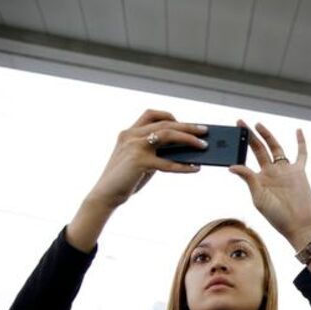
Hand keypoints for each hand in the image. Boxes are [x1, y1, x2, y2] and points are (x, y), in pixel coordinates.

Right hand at [86, 110, 206, 208]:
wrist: (105, 195)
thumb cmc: (126, 178)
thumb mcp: (141, 160)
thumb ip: (157, 152)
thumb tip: (185, 151)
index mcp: (129, 132)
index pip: (151, 114)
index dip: (170, 116)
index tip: (187, 123)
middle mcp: (131, 135)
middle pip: (165, 124)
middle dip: (187, 127)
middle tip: (205, 131)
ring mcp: (134, 147)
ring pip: (168, 135)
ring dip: (189, 139)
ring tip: (204, 146)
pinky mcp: (139, 161)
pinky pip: (168, 163)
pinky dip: (184, 165)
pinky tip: (195, 168)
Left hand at [229, 121, 310, 250]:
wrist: (299, 224)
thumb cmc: (277, 216)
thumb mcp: (259, 198)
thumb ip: (248, 179)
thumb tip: (232, 166)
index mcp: (259, 179)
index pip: (246, 159)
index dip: (239, 148)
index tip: (231, 137)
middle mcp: (271, 172)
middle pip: (259, 149)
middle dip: (249, 136)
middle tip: (240, 123)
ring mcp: (285, 170)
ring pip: (276, 147)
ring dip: (268, 135)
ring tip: (258, 124)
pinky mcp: (299, 171)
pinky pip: (301, 154)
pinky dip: (301, 142)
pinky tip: (298, 130)